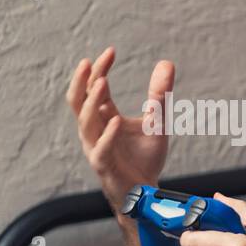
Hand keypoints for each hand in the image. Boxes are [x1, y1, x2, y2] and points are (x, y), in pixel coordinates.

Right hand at [66, 47, 172, 208]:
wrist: (145, 194)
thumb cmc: (145, 158)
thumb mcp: (156, 122)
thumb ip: (159, 95)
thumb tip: (167, 62)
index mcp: (103, 118)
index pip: (94, 89)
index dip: (100, 69)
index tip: (111, 51)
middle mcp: (94, 131)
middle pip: (79, 101)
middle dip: (82, 81)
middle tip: (91, 62)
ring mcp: (96, 148)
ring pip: (85, 122)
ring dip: (93, 102)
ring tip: (103, 82)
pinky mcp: (104, 166)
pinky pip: (100, 149)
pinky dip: (107, 134)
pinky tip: (115, 120)